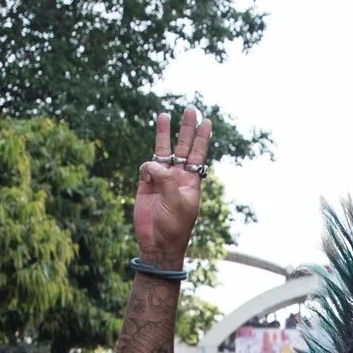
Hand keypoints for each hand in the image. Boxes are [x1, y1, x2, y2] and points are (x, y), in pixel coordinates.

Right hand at [133, 105, 210, 269]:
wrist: (157, 243)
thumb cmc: (174, 227)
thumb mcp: (176, 202)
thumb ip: (167, 180)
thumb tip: (154, 164)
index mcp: (191, 182)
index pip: (198, 154)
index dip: (202, 138)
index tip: (207, 121)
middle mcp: (177, 177)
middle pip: (183, 146)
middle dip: (186, 128)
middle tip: (190, 109)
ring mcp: (161, 179)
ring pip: (162, 151)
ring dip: (163, 134)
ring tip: (163, 115)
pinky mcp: (146, 184)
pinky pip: (146, 167)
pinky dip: (147, 167)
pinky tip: (148, 176)